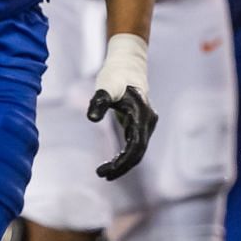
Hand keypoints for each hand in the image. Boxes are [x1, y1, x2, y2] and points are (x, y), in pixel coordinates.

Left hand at [89, 33, 154, 179]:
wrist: (128, 65)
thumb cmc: (116, 75)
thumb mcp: (105, 87)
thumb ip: (99, 102)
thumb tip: (91, 118)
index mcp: (142, 116)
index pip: (136, 147)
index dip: (121, 162)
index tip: (104, 171)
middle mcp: (148, 122)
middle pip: (138, 153)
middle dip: (122, 166)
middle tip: (102, 175)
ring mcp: (146, 124)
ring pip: (138, 150)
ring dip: (123, 163)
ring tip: (104, 173)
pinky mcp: (140, 124)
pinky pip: (135, 145)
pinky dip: (124, 155)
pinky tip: (111, 162)